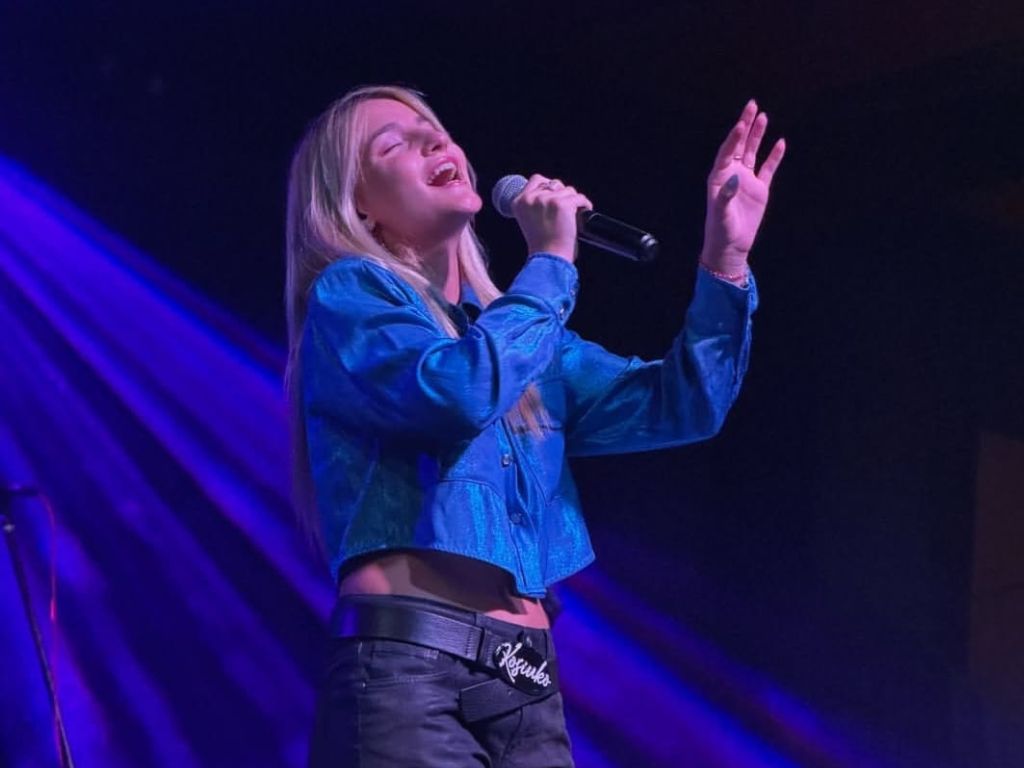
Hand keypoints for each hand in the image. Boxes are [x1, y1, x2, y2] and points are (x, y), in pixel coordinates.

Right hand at [511, 174, 593, 262]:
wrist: (548, 258)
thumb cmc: (542, 245)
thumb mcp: (529, 220)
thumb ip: (535, 205)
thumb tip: (552, 189)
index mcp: (519, 202)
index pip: (536, 179)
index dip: (548, 186)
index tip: (555, 197)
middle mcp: (531, 198)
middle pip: (554, 183)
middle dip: (562, 194)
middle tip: (565, 210)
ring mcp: (547, 199)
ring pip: (568, 190)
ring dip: (573, 201)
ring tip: (573, 215)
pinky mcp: (563, 204)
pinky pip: (580, 197)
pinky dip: (585, 205)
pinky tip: (584, 213)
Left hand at [700, 100, 785, 276]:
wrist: (731, 246)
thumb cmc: (721, 230)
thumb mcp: (721, 213)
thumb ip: (726, 195)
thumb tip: (736, 178)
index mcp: (719, 177)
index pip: (727, 152)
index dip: (734, 137)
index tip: (741, 124)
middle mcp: (732, 174)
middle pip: (740, 145)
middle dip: (745, 125)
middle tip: (752, 105)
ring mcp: (747, 180)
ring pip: (753, 152)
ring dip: (758, 135)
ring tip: (764, 116)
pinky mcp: (759, 189)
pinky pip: (768, 168)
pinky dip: (774, 156)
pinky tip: (780, 142)